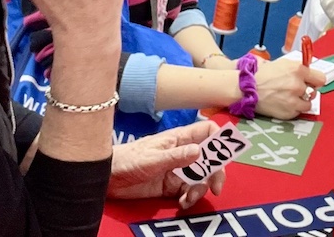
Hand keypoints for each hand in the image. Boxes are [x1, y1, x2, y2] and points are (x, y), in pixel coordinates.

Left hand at [108, 121, 225, 205]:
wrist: (107, 178)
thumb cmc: (127, 159)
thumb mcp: (153, 158)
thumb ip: (176, 156)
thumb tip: (200, 151)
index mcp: (179, 139)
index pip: (207, 131)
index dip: (220, 138)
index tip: (226, 154)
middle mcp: (182, 153)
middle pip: (210, 158)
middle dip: (216, 171)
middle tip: (216, 186)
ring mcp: (178, 170)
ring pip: (201, 177)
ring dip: (201, 188)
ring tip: (189, 197)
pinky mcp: (171, 186)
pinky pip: (189, 190)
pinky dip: (190, 197)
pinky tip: (183, 202)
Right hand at [254, 57, 325, 118]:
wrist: (247, 89)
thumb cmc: (263, 75)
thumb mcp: (283, 64)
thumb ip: (298, 69)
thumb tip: (310, 74)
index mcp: (298, 70)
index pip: (321, 78)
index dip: (315, 80)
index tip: (311, 82)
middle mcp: (298, 85)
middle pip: (314, 91)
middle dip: (307, 90)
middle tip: (296, 90)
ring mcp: (294, 100)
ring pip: (308, 103)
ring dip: (301, 101)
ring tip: (289, 98)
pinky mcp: (289, 113)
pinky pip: (298, 112)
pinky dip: (293, 109)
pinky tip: (283, 104)